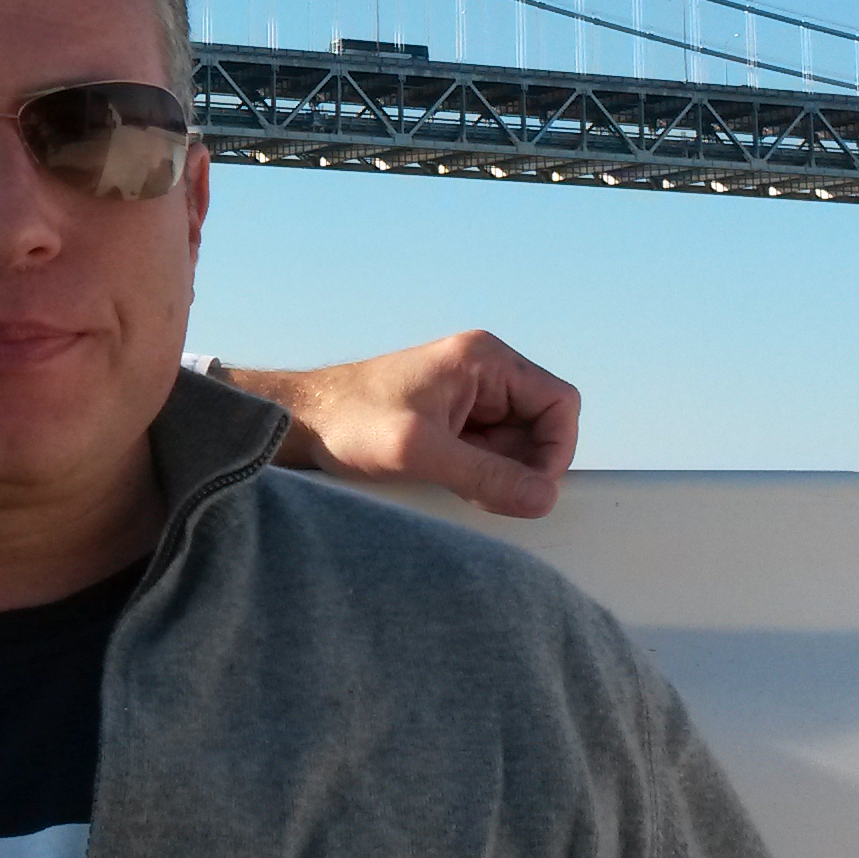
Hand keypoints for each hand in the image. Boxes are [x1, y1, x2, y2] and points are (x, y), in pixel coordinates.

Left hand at [223, 332, 579, 517]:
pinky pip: (488, 454)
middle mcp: (483, 372)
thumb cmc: (348, 421)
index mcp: (485, 359)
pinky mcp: (451, 421)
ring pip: (516, 446)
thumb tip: (544, 498)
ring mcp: (468, 397)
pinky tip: (443, 480)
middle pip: (541, 428)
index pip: (560, 404)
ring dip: (498, 474)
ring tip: (453, 482)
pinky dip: (478, 475)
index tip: (529, 488)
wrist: (298, 422)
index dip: (555, 451)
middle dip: (521, 467)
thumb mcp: (420, 452)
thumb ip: (486, 476)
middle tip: (482, 490)